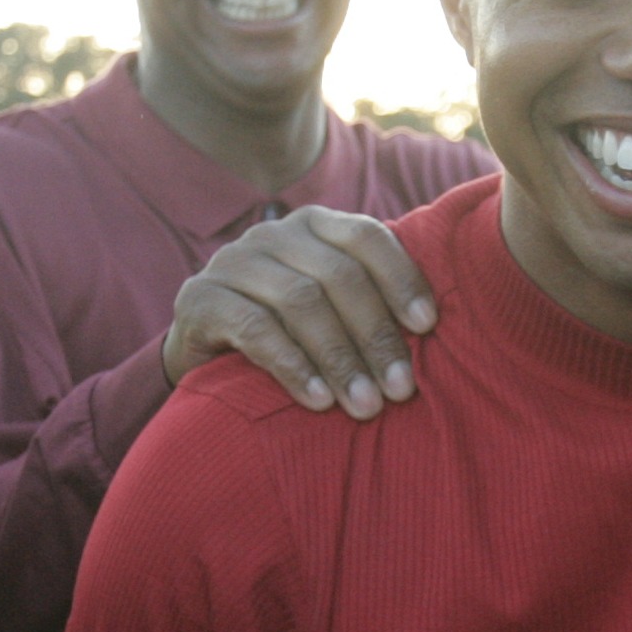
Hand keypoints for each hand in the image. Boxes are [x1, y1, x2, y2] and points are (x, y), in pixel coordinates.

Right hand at [162, 206, 436, 418]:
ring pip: (300, 300)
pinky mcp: (199, 298)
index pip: (366, 237)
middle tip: (400, 389)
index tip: (428, 327)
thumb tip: (433, 333)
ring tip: (364, 405)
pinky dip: (293, 367)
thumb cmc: (288, 333)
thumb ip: (372, 303)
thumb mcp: (332, 309)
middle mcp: (272, 234)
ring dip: (339, 358)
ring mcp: (231, 262)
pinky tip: (317, 401)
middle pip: (337, 275)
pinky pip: (255, 330)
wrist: (206, 353)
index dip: (401, 278)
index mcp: (314, 225)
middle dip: (375, 335)